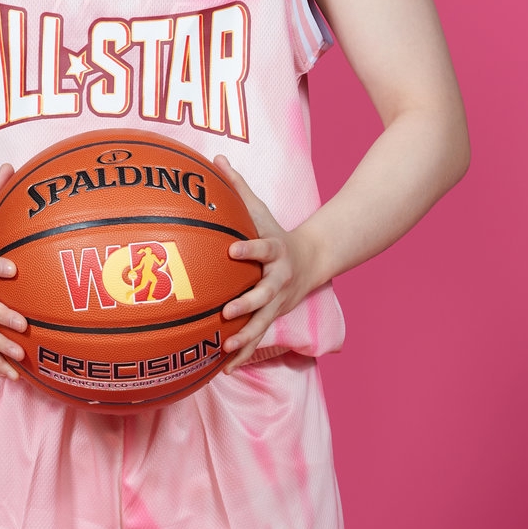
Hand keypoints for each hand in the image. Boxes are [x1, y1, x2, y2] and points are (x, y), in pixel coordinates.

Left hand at [216, 156, 315, 371]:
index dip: (250, 250)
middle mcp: (277, 280)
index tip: (233, 250)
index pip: (262, 249)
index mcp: (274, 252)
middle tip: (227, 311)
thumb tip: (215, 158)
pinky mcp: (273, 318)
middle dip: (247, 304)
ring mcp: (277, 303)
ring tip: (225, 347)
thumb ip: (238, 187)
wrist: (311, 261)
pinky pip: (256, 339)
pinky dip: (243, 355)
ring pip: (261, 323)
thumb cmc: (275, 232)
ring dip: (244, 337)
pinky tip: (224, 370)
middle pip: (264, 294)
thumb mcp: (260, 210)